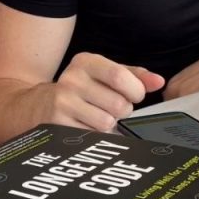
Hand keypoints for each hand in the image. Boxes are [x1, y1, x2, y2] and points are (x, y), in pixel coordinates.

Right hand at [48, 52, 164, 130]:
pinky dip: (95, 135)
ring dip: (109, 124)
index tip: (134, 95)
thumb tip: (159, 81)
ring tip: (97, 116)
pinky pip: (92, 136)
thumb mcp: (105, 75)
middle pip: (118, 104)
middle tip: (111, 108)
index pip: (120, 76)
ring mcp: (63, 102)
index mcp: (85, 62)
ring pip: (106, 123)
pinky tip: (85, 125)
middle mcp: (71, 79)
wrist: (39, 106)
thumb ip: (135, 76)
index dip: (135, 91)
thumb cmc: (83, 90)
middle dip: (122, 110)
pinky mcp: (58, 124)